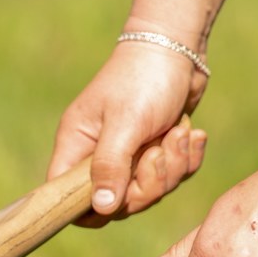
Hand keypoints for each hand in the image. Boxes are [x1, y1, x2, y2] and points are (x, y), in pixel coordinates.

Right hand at [47, 31, 207, 227]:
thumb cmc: (143, 79)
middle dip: (147, 185)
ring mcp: (128, 155)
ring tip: (179, 133)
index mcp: (77, 146)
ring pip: (148, 192)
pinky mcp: (156, 152)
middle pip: (117, 203)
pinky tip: (191, 133)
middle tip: (159, 154)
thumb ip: (110, 166)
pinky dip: (186, 159)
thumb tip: (101, 209)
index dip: (89, 207)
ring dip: (172, 167)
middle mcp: (97, 154)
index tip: (119, 197)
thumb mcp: (125, 123)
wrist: (178, 48)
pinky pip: (171, 177)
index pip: (66, 196)